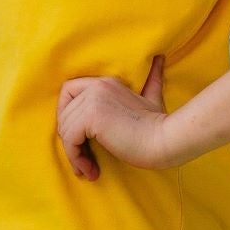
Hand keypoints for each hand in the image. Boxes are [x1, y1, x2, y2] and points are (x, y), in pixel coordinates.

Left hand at [56, 54, 171, 180]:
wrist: (166, 139)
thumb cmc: (159, 125)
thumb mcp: (152, 97)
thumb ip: (152, 79)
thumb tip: (160, 58)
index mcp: (105, 82)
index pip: (68, 91)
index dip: (66, 114)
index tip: (78, 136)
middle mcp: (96, 86)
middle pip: (63, 114)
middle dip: (70, 139)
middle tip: (83, 160)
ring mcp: (93, 100)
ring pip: (65, 129)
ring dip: (73, 154)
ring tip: (88, 170)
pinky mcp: (92, 117)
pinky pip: (70, 140)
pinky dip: (75, 158)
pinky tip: (90, 170)